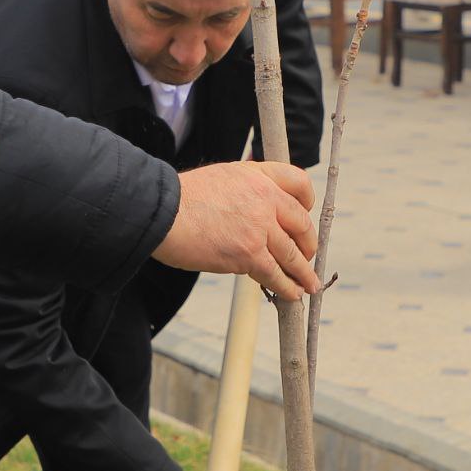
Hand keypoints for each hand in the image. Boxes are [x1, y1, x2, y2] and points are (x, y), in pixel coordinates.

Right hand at [159, 162, 319, 298]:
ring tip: (309, 285)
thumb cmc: (183, 198)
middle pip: (301, 224)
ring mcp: (259, 228)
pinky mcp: (248, 254)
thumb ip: (245, 186)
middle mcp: (265, 199)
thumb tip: (254, 202)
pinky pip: (276, 274)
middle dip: (308, 244)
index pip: (298, 183)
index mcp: (259, 176)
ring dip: (303, 273)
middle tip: (306, 256)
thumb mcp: (223, 176)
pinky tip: (292, 294)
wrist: (162, 213)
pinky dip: (287, 287)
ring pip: (292, 254)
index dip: (307, 201)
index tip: (306, 215)